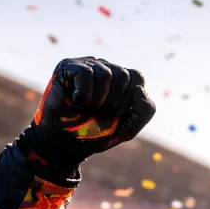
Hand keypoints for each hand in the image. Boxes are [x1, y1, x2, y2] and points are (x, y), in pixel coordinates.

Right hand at [18, 57, 155, 171]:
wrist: (65, 144)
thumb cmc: (94, 134)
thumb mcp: (127, 128)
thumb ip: (144, 111)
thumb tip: (139, 89)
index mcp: (120, 80)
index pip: (137, 77)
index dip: (128, 100)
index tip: (115, 114)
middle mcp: (105, 68)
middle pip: (123, 74)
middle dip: (113, 102)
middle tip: (98, 113)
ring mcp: (86, 65)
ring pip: (105, 73)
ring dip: (97, 100)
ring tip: (86, 108)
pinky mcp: (68, 66)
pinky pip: (86, 73)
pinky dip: (83, 95)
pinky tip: (75, 102)